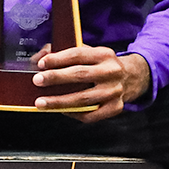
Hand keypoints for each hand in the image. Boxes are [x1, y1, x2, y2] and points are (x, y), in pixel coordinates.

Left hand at [32, 46, 149, 122]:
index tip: (41, 63)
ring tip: (42, 102)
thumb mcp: (91, 54)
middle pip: (80, 75)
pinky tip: (60, 110)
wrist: (131, 78)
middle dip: (56, 78)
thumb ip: (67, 53)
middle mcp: (112, 72)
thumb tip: (41, 57)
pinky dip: (73, 114)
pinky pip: (90, 115)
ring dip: (59, 101)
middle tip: (37, 81)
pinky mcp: (115, 108)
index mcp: (104, 54)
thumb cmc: (102, 66)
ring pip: (83, 99)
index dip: (58, 59)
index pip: (78, 55)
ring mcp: (114, 92)